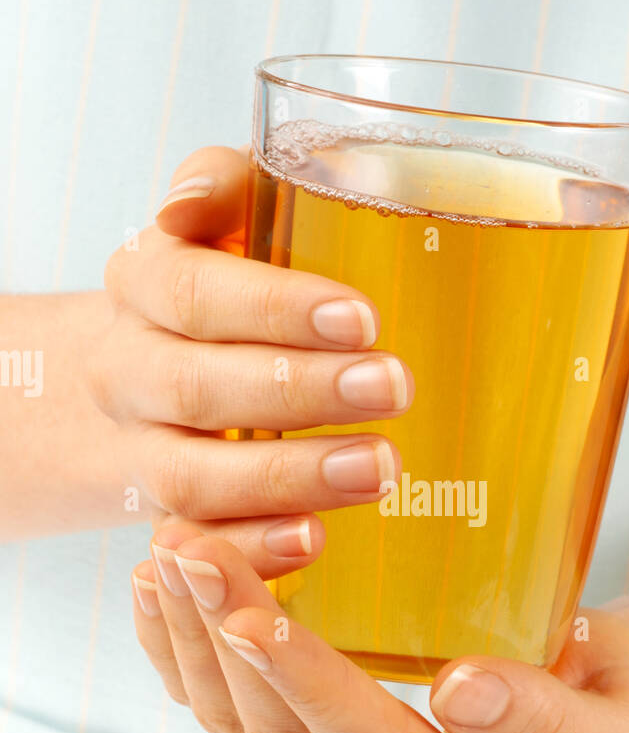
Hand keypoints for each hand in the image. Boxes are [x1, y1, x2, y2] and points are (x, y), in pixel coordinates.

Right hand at [89, 146, 412, 576]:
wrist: (144, 376)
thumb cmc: (220, 282)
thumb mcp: (226, 218)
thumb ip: (228, 184)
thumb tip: (192, 199)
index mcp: (143, 284)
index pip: (193, 293)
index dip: (274, 308)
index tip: (360, 317)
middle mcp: (129, 372)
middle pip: (198, 389)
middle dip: (300, 392)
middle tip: (393, 387)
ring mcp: (142, 454)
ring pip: (192, 479)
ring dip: (289, 477)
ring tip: (380, 467)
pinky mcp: (167, 519)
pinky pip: (196, 545)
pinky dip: (252, 548)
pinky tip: (314, 540)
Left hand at [133, 523, 628, 732]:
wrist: (585, 716)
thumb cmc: (611, 713)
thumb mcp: (616, 732)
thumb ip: (550, 726)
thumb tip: (463, 696)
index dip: (306, 683)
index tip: (250, 612)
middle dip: (225, 641)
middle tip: (187, 544)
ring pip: (236, 729)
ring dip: (192, 640)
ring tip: (167, 549)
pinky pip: (223, 717)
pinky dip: (183, 653)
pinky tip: (158, 592)